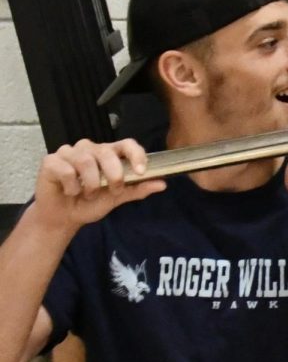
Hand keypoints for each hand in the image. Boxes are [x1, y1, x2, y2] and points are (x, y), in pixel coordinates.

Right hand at [31, 139, 164, 230]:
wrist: (64, 217)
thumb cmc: (90, 203)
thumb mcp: (117, 198)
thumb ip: (137, 189)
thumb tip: (163, 184)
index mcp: (109, 154)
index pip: (126, 144)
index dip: (136, 154)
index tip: (141, 171)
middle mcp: (90, 149)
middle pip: (107, 152)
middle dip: (114, 175)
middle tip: (113, 190)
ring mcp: (69, 152)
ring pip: (86, 161)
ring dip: (91, 184)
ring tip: (88, 194)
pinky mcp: (51, 161)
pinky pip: (66, 170)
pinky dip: (72, 186)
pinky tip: (70, 191)